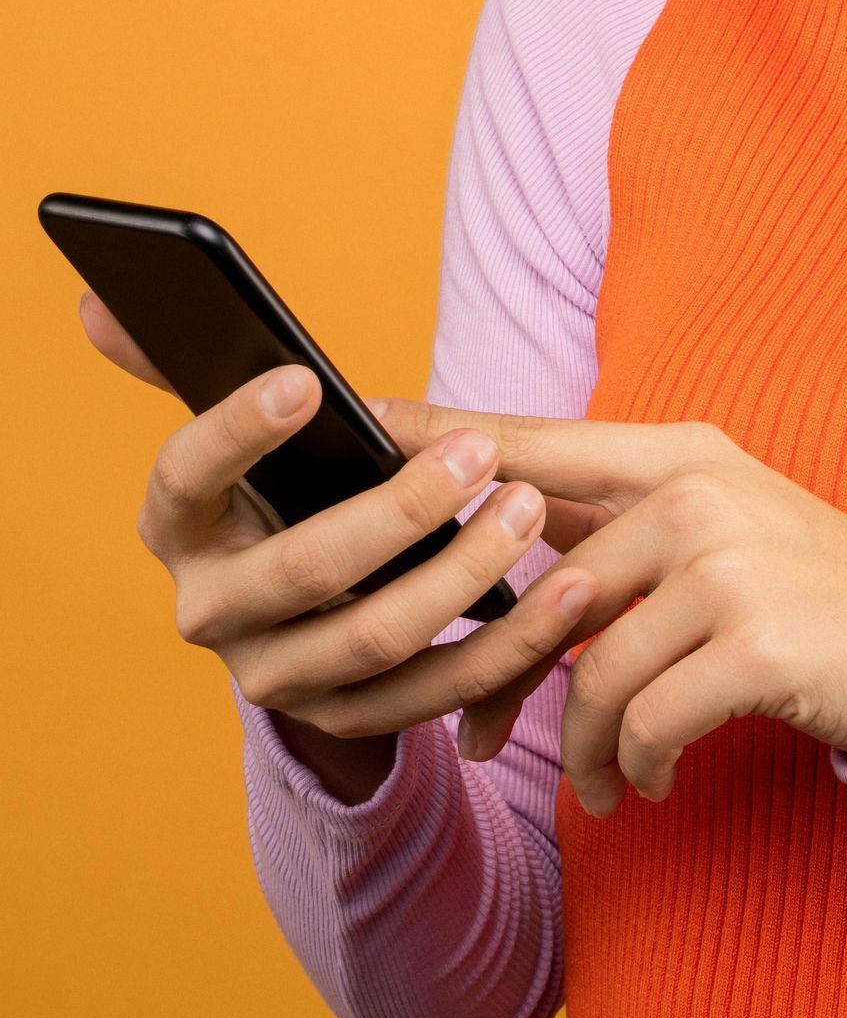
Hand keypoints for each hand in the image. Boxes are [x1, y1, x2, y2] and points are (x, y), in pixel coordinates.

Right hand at [78, 292, 597, 792]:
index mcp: (177, 525)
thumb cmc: (286, 485)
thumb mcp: (248, 434)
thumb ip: (191, 363)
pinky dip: (510, 647)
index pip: (186, 475)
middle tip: (478, 454)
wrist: (304, 606)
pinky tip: (568, 591)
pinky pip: (437, 693)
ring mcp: (277, 676)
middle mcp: (212, 612)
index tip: (305, 379)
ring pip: (378, 640)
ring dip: (468, 577)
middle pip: (306, 569)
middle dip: (400, 511)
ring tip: (532, 510)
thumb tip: (105, 298)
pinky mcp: (349, 720)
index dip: (236, 430)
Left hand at [373, 399, 846, 812]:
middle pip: (544, 586)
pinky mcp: (755, 640)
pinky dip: (637, 768)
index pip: (536, 444)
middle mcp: (698, 492)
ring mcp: (730, 562)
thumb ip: (612, 534)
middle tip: (483, 744)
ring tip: (605, 785)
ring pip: (590, 672)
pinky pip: (643, 722)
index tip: (362, 429)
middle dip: (502, 678)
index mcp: (680, 453)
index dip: (443, 439)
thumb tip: (486, 560)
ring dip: (581, 751)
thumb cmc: (803, 602)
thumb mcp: (715, 538)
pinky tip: (655, 782)